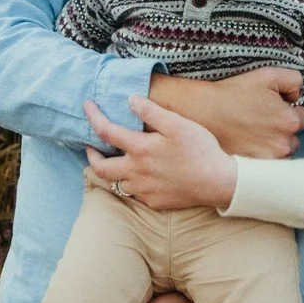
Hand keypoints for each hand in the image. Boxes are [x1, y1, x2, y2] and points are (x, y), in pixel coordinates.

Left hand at [85, 95, 238, 209]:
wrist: (217, 182)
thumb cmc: (199, 149)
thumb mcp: (177, 124)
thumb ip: (151, 111)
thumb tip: (130, 100)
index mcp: (140, 149)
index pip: (106, 132)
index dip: (93, 117)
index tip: (86, 106)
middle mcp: (136, 172)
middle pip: (100, 167)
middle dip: (91, 155)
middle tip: (90, 146)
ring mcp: (144, 190)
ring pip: (116, 183)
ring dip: (110, 172)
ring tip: (114, 161)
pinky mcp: (154, 202)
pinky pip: (134, 193)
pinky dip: (130, 183)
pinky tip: (139, 176)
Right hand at [150, 67, 303, 159]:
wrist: (202, 112)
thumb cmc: (234, 93)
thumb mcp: (267, 75)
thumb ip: (294, 80)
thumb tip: (297, 95)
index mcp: (289, 121)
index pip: (303, 118)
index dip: (288, 111)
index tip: (274, 109)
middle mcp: (283, 144)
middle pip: (294, 139)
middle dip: (283, 131)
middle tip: (262, 122)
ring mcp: (268, 160)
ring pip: (281, 154)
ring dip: (273, 146)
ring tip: (253, 134)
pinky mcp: (253, 169)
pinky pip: (266, 166)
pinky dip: (260, 157)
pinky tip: (247, 145)